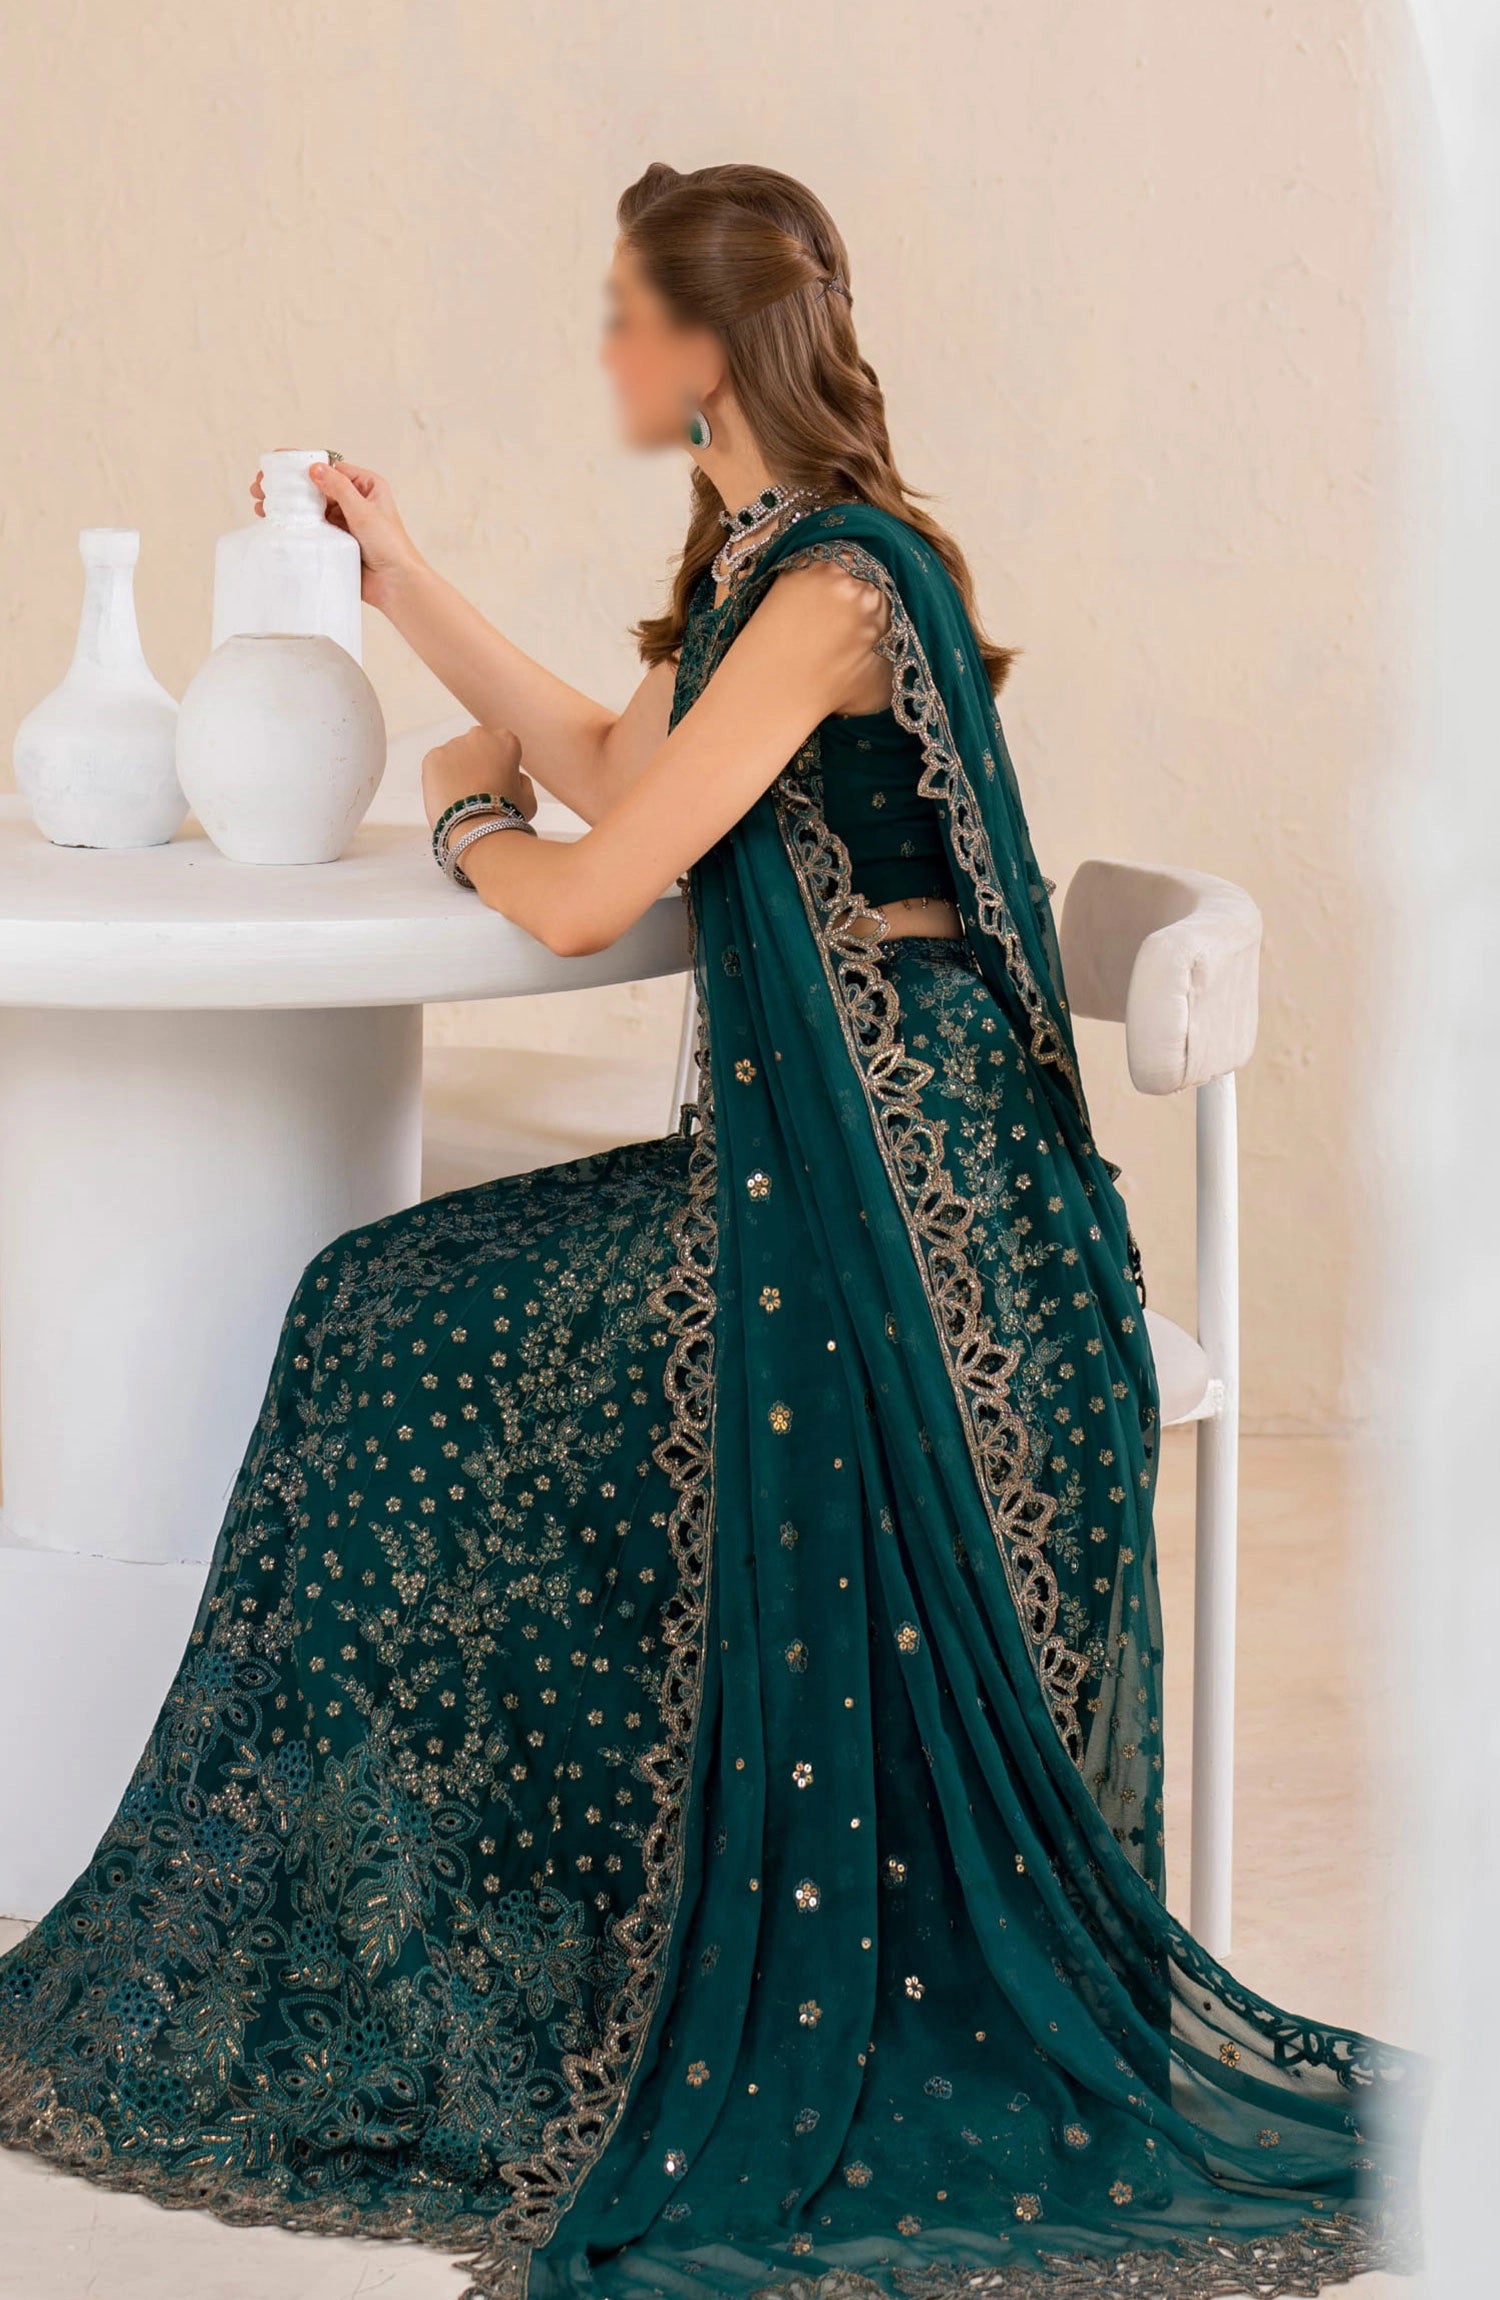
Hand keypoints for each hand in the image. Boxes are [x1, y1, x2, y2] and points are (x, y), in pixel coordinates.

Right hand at [250, 458, 422, 613]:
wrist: (396, 585)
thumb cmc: (390, 546)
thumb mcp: (364, 512)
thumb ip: (339, 489)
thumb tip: (313, 467)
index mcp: (366, 486)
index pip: (329, 468)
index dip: (301, 465)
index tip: (276, 463)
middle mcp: (354, 501)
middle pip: (315, 487)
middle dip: (288, 486)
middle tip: (260, 486)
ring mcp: (343, 521)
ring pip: (309, 508)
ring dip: (286, 505)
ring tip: (260, 504)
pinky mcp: (335, 541)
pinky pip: (311, 528)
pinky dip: (293, 524)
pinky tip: (273, 521)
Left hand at [421, 726, 536, 834]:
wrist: (476, 830)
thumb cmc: (506, 818)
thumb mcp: (528, 799)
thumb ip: (522, 781)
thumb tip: (515, 776)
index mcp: (506, 741)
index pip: (502, 746)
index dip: (500, 766)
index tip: (498, 782)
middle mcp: (479, 735)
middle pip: (476, 747)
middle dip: (476, 763)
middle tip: (477, 791)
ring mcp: (453, 745)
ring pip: (454, 756)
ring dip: (457, 771)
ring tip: (461, 799)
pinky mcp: (432, 758)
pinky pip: (436, 766)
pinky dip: (439, 779)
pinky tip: (448, 797)